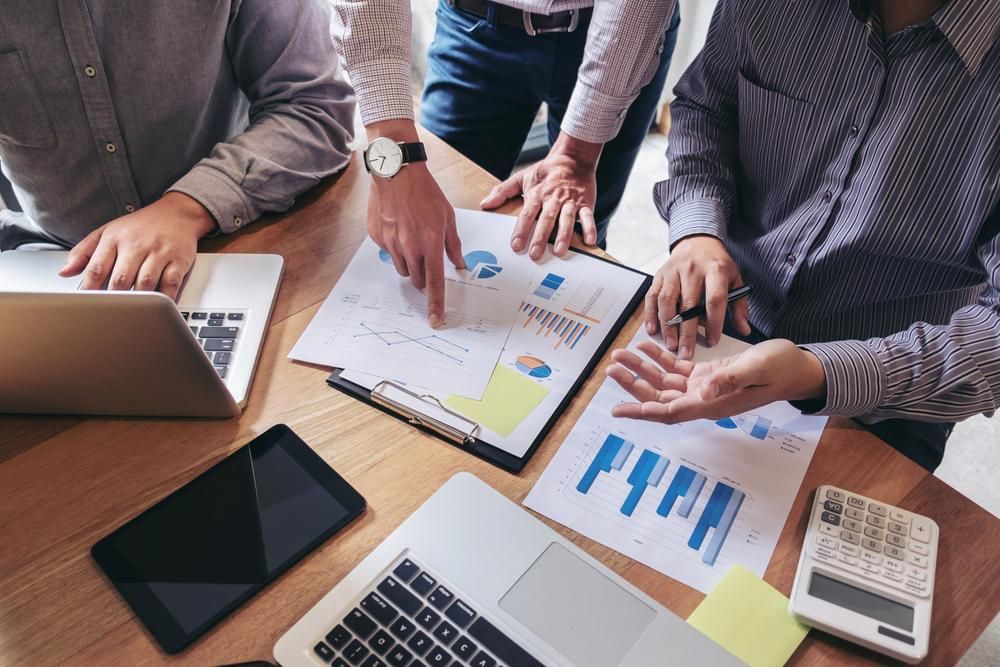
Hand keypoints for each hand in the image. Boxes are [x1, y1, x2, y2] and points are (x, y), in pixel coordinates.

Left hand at [59, 192, 215, 300]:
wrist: (177, 213)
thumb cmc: (140, 226)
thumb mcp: (108, 231)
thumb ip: (84, 251)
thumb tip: (65, 272)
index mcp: (114, 239)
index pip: (96, 268)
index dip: (89, 289)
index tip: (87, 305)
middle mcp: (136, 245)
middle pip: (120, 279)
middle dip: (114, 298)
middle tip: (110, 313)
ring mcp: (158, 253)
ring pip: (145, 283)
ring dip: (138, 300)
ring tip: (133, 312)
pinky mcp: (178, 260)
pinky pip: (170, 283)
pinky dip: (164, 298)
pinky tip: (159, 306)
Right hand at [366, 120, 463, 327]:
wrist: (396, 171)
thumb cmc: (425, 192)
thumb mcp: (447, 217)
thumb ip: (452, 244)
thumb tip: (459, 264)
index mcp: (430, 244)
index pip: (435, 283)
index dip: (436, 304)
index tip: (436, 320)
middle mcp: (409, 247)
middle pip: (416, 279)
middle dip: (423, 277)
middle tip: (427, 259)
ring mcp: (390, 243)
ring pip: (401, 268)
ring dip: (409, 262)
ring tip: (412, 238)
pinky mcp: (376, 236)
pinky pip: (388, 251)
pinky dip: (395, 246)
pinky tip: (398, 226)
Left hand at [481, 132, 598, 259]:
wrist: (572, 158)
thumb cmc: (545, 172)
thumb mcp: (521, 178)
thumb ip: (502, 192)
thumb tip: (485, 205)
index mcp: (537, 194)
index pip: (527, 214)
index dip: (521, 230)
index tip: (516, 246)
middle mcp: (553, 199)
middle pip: (546, 219)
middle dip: (541, 237)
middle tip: (535, 254)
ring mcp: (570, 201)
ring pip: (567, 219)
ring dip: (564, 235)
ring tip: (560, 251)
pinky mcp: (585, 203)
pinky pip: (588, 216)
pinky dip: (590, 228)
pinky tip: (590, 242)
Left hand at [605, 339, 826, 424]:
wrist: (797, 367)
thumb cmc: (780, 369)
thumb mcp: (756, 370)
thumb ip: (730, 380)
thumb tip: (702, 391)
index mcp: (712, 404)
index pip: (670, 412)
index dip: (643, 411)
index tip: (619, 410)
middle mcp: (703, 399)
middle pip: (659, 396)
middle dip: (633, 385)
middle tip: (611, 369)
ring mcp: (704, 388)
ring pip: (664, 381)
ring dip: (641, 370)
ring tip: (620, 355)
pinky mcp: (708, 375)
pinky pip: (677, 368)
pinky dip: (660, 357)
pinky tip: (645, 346)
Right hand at [645, 235, 750, 359]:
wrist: (697, 240)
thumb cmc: (717, 264)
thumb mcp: (735, 279)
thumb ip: (739, 305)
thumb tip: (744, 330)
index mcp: (715, 270)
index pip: (714, 299)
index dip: (713, 322)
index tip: (712, 341)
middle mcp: (692, 269)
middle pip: (688, 304)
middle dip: (686, 331)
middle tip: (685, 353)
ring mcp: (673, 271)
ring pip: (667, 301)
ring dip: (667, 325)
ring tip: (670, 344)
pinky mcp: (659, 275)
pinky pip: (652, 296)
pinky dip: (650, 314)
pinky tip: (652, 329)